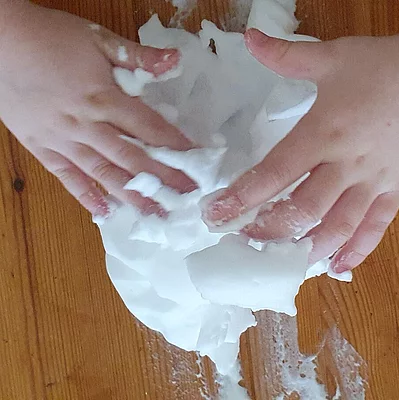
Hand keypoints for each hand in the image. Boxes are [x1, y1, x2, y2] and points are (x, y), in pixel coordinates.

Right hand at [0, 3, 196, 216]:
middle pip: (132, 158)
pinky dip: (86, 196)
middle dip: (163, 180)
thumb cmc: (49, 36)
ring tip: (156, 214)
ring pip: (103, 174)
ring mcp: (62, 140)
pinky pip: (66, 177)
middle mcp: (86, 125)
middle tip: (187, 199)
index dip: (176, 147)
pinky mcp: (41, 147)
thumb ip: (138, 56)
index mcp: (103, 98)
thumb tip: (176, 60)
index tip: (197, 165)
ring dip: (131, 196)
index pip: (149, 129)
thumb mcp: (98, 38)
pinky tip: (105, 213)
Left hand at [204, 27, 398, 272]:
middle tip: (244, 241)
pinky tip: (339, 267)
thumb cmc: (387, 64)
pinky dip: (358, 250)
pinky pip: (378, 226)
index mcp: (324, 132)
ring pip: (339, 226)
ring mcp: (375, 181)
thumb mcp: (333, 56)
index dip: (243, 197)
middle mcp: (346, 164)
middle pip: (303, 210)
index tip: (217, 215)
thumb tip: (249, 37)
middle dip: (270, 230)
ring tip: (285, 262)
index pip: (275, 173)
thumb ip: (286, 55)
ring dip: (309, 249)